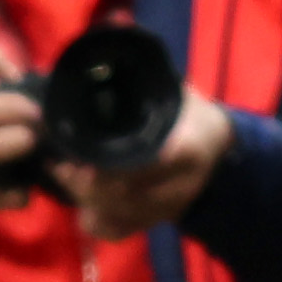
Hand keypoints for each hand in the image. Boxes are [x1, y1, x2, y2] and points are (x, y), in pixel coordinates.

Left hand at [58, 91, 235, 242]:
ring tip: (63, 174)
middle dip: (90, 183)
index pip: (158, 160)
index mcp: (190, 147)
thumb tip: (104, 51)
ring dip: (87, 198)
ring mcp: (168, 208)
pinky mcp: (155, 222)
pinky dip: (96, 221)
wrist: (218, 150)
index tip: (86, 152)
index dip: (120, 163)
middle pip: (131, 195)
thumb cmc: (190, 115)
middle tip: (62, 162)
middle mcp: (181, 184)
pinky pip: (120, 231)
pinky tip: (79, 201)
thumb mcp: (177, 92)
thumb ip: (147, 80)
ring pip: (121, 216)